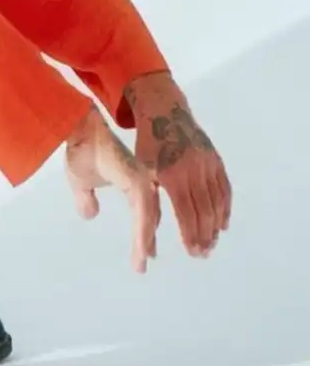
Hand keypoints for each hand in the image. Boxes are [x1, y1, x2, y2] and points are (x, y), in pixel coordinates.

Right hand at [65, 106, 160, 272]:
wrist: (79, 130)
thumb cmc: (80, 150)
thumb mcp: (80, 182)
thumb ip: (85, 198)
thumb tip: (90, 215)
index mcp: (131, 180)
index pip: (142, 209)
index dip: (144, 229)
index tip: (147, 251)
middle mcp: (141, 181)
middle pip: (149, 216)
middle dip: (147, 237)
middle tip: (148, 259)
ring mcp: (141, 181)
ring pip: (147, 218)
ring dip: (144, 240)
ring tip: (142, 261)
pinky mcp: (137, 182)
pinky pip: (142, 214)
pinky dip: (142, 232)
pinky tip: (141, 248)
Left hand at [125, 74, 231, 257]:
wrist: (165, 112)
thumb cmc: (147, 144)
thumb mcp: (141, 169)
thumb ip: (147, 197)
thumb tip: (147, 230)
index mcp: (171, 175)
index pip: (186, 213)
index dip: (191, 235)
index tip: (192, 252)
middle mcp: (193, 170)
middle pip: (204, 212)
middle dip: (204, 236)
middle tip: (203, 254)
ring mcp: (207, 164)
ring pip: (216, 203)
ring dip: (216, 226)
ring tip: (212, 243)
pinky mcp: (216, 160)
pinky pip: (224, 189)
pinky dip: (225, 208)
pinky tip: (222, 224)